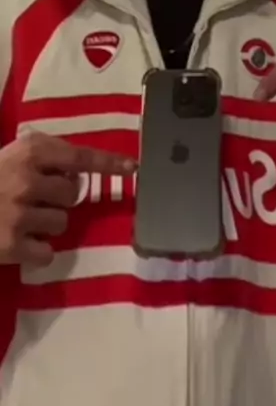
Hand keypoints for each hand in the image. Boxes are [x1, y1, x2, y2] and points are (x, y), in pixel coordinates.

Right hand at [0, 132, 135, 267]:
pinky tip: (17, 242)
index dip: (108, 162)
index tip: (132, 167)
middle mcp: (27, 180)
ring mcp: (20, 214)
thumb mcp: (10, 155)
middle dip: (58, 199)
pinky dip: (35, 252)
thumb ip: (43, 156)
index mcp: (28, 152)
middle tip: (32, 199)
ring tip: (18, 221)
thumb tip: (79, 172)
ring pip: (62, 223)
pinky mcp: (11, 246)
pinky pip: (47, 253)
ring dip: (46, 226)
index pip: (79, 156)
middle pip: (73, 194)